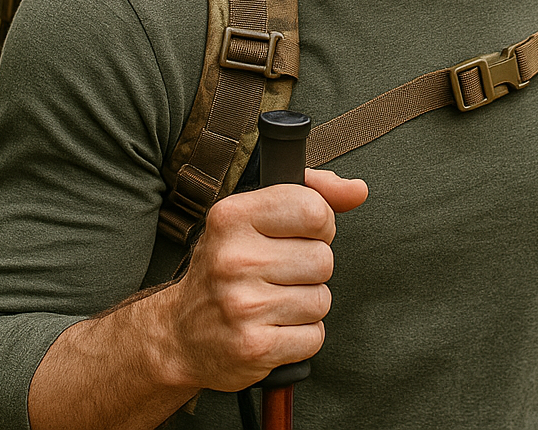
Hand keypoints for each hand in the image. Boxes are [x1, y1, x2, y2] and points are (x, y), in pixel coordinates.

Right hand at [155, 168, 368, 392]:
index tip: (301, 234)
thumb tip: (357, 190)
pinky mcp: (253, 347)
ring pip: (321, 299)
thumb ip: (310, 193)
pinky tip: (273, 327)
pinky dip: (301, 336)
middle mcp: (233, 259)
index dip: (320, 224)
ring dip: (307, 303)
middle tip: (280, 273)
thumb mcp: (254, 215)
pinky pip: (314, 336)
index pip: (314, 210)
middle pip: (323, 259)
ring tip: (274, 300)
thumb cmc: (226, 266)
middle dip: (311, 268)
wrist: (179, 334)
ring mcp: (242, 305)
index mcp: (232, 216)